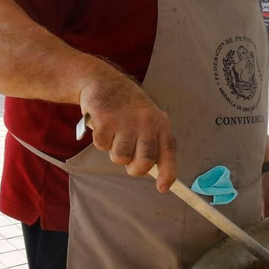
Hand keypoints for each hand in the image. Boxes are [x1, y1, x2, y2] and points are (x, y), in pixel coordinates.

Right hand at [78, 72, 176, 191]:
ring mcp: (126, 121)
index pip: (168, 153)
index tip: (163, 188)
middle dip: (134, 168)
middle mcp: (147, 122)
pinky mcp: (105, 119)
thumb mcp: (148, 119)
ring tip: (115, 135)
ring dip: (114, 152)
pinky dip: (100, 140)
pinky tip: (103, 125)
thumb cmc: (128, 107)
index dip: (167, 173)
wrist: (104, 80)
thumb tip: (153, 170)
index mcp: (161, 124)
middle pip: (143, 162)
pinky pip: (101, 146)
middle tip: (128, 159)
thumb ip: (152, 141)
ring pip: (120, 157)